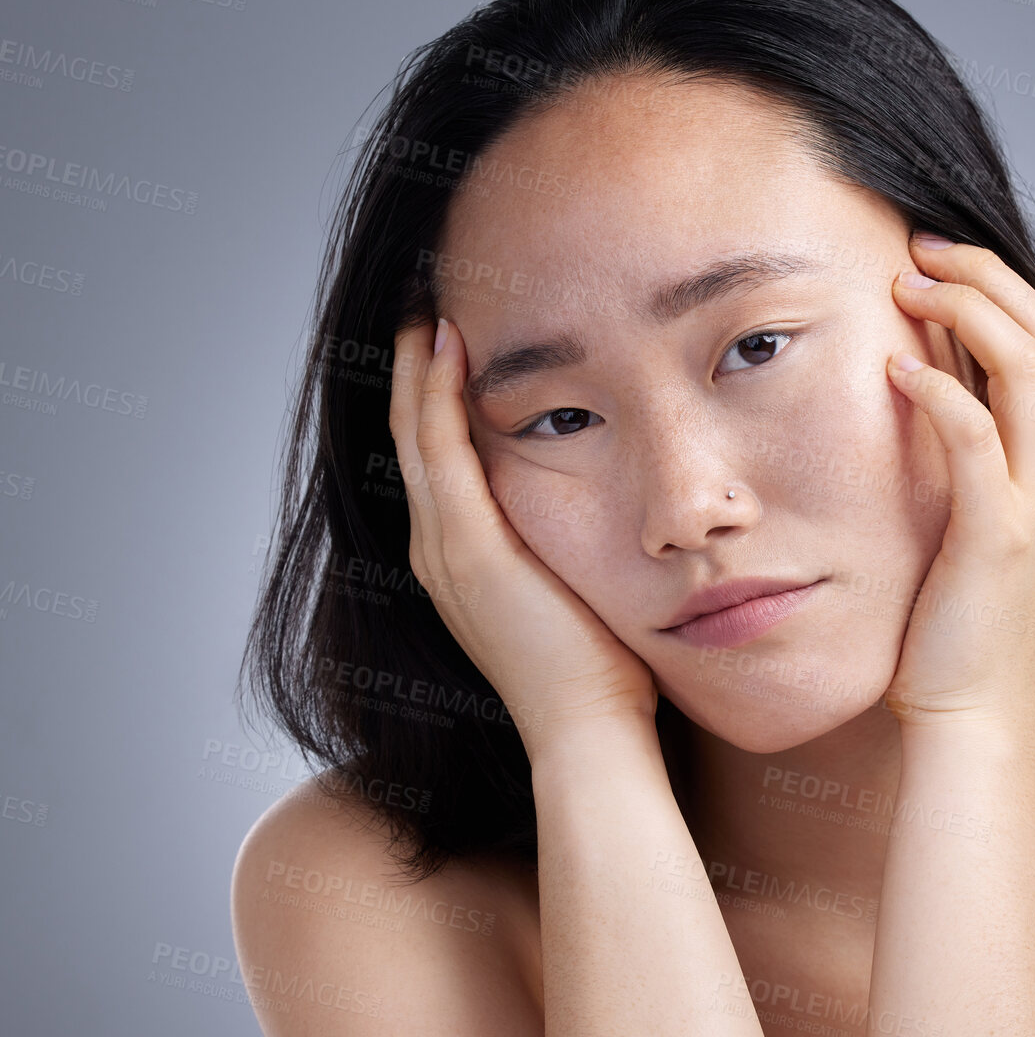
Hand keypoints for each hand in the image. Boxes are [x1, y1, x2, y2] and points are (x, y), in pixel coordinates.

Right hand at [388, 316, 658, 747]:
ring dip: (421, 367)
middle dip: (418, 370)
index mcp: (462, 562)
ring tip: (428, 306)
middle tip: (424, 304)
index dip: (437, 399)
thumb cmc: (601, 673)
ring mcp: (445, 550)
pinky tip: (450, 344)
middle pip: (413, 438)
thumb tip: (619, 506)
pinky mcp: (466, 548)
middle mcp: (437, 552)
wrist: (588, 732)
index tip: (453, 342)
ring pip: (416, 434)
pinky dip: (439, 394)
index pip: (438, 461)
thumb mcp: (581, 589)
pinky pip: (441, 450)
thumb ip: (576, 545)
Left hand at [879, 233, 1034, 727]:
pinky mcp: (1000, 533)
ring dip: (963, 311)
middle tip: (917, 249)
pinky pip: (974, 436)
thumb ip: (985, 453)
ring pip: (1026, 366)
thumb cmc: (968, 620)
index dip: (1007, 288)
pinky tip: (894, 366)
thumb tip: (942, 380)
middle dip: (984, 277)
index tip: (944, 261)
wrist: (975, 711)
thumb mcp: (993, 523)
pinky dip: (937, 391)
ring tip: (902, 284)